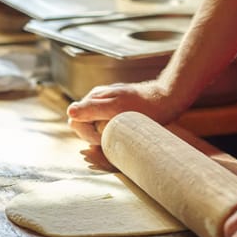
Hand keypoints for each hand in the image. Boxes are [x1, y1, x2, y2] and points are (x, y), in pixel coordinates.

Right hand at [67, 81, 183, 143]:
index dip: (87, 134)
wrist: (166, 98)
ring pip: (91, 124)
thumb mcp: (117, 108)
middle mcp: (96, 99)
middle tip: (112, 138)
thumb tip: (70, 112)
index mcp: (94, 98)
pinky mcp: (113, 108)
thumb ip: (92, 109)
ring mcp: (104, 103)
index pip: (75, 121)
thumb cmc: (144, 106)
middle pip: (81, 123)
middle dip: (93, 135)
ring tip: (118, 133)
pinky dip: (108, 130)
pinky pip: (102, 122)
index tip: (104, 138)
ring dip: (101, 133)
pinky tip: (120, 130)